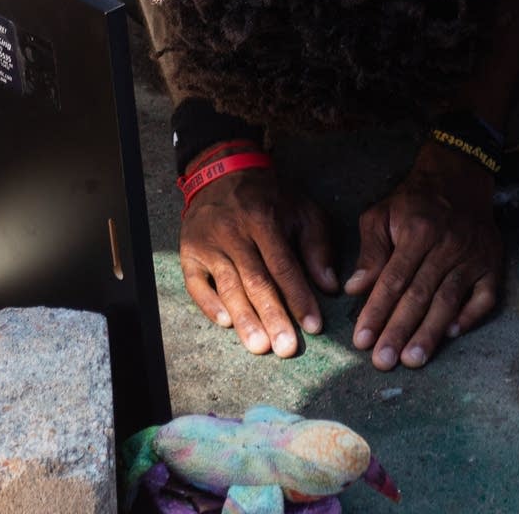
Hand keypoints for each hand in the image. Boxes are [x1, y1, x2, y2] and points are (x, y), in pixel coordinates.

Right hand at [180, 167, 337, 357]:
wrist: (222, 170)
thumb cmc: (269, 196)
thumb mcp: (301, 209)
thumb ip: (317, 246)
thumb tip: (329, 286)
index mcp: (263, 219)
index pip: (283, 265)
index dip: (299, 297)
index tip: (314, 326)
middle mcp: (232, 232)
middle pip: (255, 280)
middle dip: (272, 316)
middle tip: (285, 348)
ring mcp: (207, 243)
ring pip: (227, 285)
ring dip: (244, 318)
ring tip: (259, 346)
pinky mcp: (188, 252)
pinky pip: (196, 283)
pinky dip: (208, 304)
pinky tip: (224, 323)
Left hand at [347, 147, 503, 369]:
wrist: (459, 179)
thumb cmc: (412, 202)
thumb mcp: (381, 214)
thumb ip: (370, 252)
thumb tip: (354, 288)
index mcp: (417, 231)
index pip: (393, 280)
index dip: (376, 311)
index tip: (361, 340)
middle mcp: (447, 246)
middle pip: (420, 295)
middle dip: (399, 331)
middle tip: (383, 362)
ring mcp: (473, 257)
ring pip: (449, 301)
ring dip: (430, 333)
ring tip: (412, 360)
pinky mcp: (493, 266)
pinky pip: (485, 298)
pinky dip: (469, 318)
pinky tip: (450, 336)